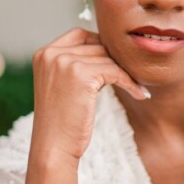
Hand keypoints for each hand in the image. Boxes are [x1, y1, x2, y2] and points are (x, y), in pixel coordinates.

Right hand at [30, 27, 148, 162]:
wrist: (53, 148)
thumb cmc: (60, 122)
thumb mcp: (61, 85)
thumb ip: (75, 65)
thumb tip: (109, 50)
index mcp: (43, 53)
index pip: (80, 35)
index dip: (100, 46)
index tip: (115, 62)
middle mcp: (51, 54)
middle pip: (96, 45)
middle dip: (115, 61)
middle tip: (131, 76)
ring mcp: (64, 62)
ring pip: (108, 58)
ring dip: (125, 72)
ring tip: (137, 86)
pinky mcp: (81, 74)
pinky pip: (116, 72)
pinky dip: (130, 82)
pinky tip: (140, 94)